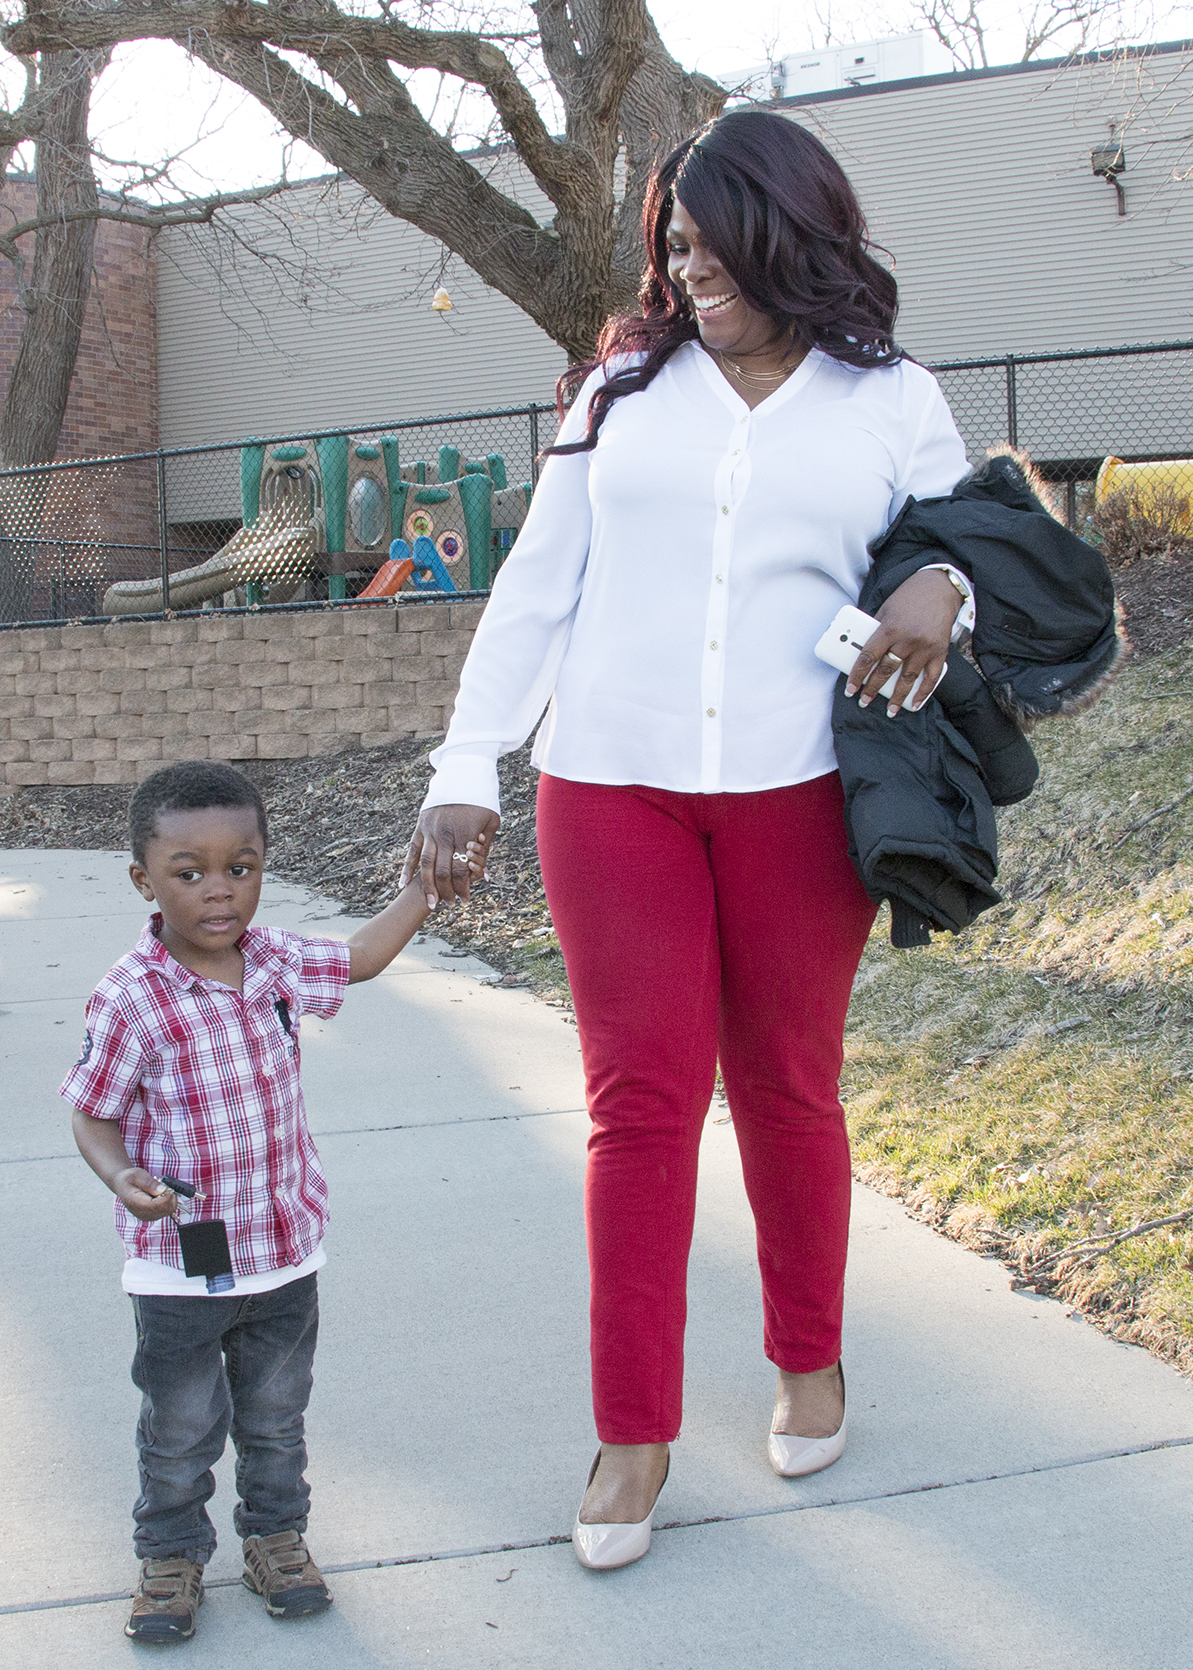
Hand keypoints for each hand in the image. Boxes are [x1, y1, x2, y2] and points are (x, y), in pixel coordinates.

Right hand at [113, 1168, 177, 1222]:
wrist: (122, 1185)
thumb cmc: (130, 1178)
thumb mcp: (137, 1175)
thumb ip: (149, 1183)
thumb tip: (162, 1190)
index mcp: (136, 1203)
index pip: (157, 1206)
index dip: (167, 1196)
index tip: (168, 1186)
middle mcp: (141, 1213)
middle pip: (165, 1210)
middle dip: (170, 1197)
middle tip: (165, 1186)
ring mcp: (147, 1216)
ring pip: (168, 1211)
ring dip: (170, 1199)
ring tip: (162, 1189)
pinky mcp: (151, 1216)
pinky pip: (166, 1211)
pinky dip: (168, 1202)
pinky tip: (161, 1195)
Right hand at [400, 803, 500, 908]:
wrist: (462, 775)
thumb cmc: (482, 802)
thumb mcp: (491, 823)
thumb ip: (486, 849)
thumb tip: (483, 875)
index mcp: (464, 834)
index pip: (462, 870)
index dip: (463, 888)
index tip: (465, 900)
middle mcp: (445, 834)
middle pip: (443, 871)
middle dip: (446, 892)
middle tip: (449, 905)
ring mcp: (430, 831)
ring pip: (426, 864)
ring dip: (428, 886)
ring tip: (430, 902)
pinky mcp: (420, 827)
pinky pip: (411, 851)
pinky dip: (407, 869)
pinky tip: (403, 884)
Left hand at [844, 569, 961, 717]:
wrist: (939, 588)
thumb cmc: (908, 598)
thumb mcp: (885, 610)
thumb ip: (876, 632)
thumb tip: (863, 655)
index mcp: (889, 628)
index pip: (868, 657)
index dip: (857, 676)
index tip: (850, 689)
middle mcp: (907, 639)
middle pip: (886, 671)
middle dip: (873, 689)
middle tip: (864, 701)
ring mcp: (925, 647)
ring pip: (907, 678)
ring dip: (897, 697)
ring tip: (890, 710)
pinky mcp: (940, 651)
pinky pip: (930, 678)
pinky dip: (923, 692)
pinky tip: (915, 703)